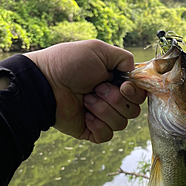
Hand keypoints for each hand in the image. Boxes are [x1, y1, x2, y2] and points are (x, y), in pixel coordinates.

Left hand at [25, 40, 145, 142]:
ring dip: (103, 110)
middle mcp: (110, 100)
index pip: (139, 95)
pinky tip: (85, 115)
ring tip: (85, 99)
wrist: (46, 83)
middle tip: (95, 88)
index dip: (135, 93)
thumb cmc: (69, 64)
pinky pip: (106, 135)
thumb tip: (133, 71)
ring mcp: (101, 116)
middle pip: (133, 111)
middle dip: (115, 99)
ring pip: (121, 123)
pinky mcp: (91, 130)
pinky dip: (97, 125)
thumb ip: (123, 57)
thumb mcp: (99, 50)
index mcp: (115, 82)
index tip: (123, 86)